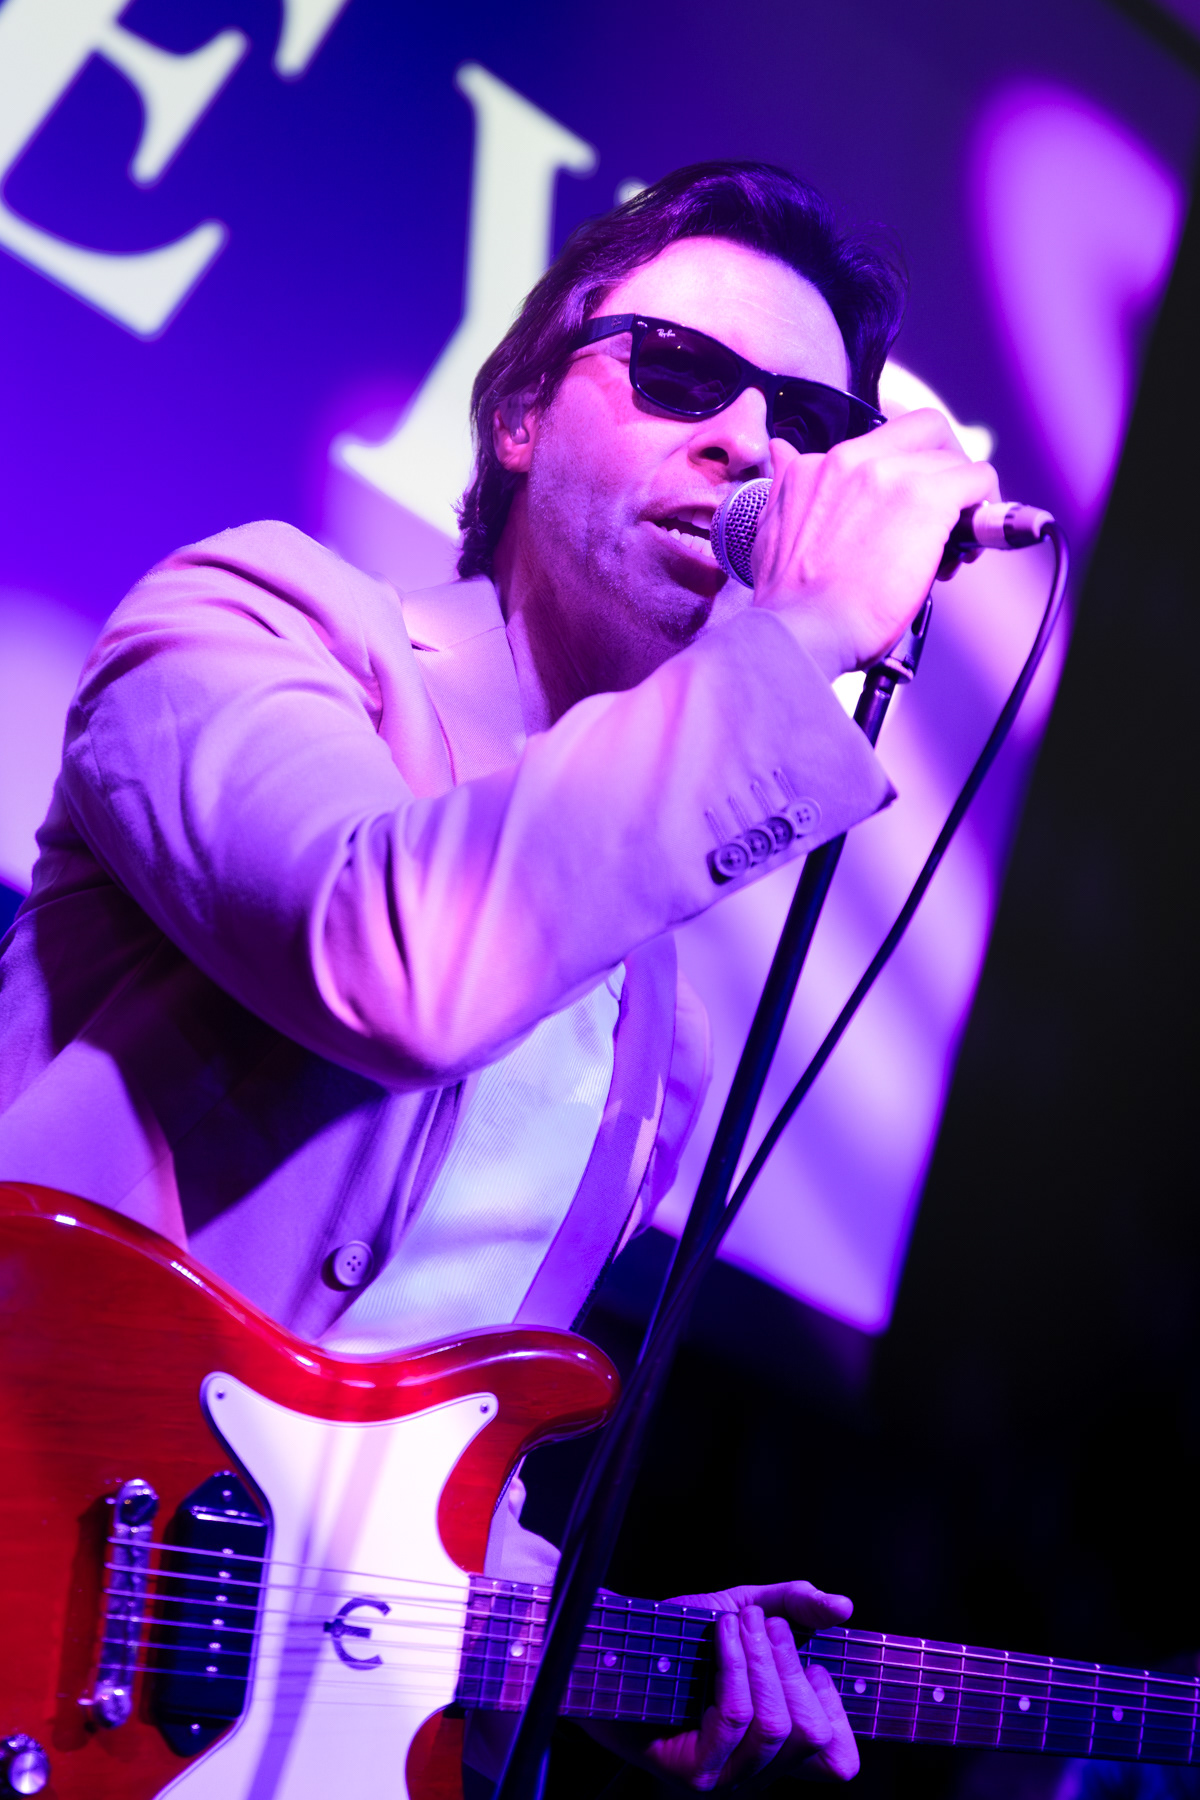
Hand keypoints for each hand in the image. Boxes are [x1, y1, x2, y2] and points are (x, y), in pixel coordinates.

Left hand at [590, 1580, 858, 1789]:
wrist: (612, 1651)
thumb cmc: (679, 1639)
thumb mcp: (745, 1609)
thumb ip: (795, 1606)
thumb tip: (844, 1608)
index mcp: (777, 1745)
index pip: (838, 1760)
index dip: (838, 1710)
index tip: (812, 1663)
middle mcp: (756, 1771)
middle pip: (810, 1733)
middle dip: (791, 1664)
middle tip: (767, 1625)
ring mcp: (727, 1778)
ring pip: (775, 1726)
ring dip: (762, 1660)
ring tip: (741, 1622)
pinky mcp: (695, 1773)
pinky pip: (735, 1717)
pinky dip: (734, 1666)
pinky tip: (722, 1635)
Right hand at [750, 408, 999, 680]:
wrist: (800, 631)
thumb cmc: (789, 601)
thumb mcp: (772, 526)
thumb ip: (786, 484)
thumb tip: (782, 452)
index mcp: (817, 466)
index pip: (880, 439)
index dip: (908, 464)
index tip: (911, 496)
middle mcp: (852, 460)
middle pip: (925, 430)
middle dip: (947, 461)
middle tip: (950, 502)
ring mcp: (890, 476)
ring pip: (954, 461)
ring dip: (965, 498)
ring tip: (957, 543)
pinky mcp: (926, 500)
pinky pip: (978, 480)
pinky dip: (986, 508)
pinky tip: (974, 543)